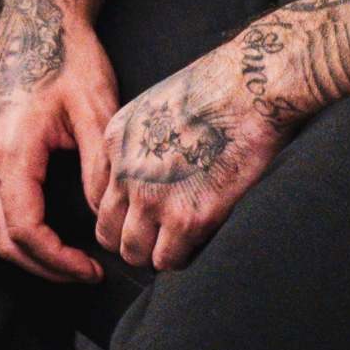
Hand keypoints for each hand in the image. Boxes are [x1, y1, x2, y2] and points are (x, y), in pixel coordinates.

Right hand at [0, 0, 119, 282]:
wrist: (37, 14)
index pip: (27, 231)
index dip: (60, 261)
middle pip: (3, 241)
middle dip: (45, 267)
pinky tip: (49, 235)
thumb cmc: (70, 55)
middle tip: (86, 273)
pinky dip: (14, 233)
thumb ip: (100, 169)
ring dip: (27, 255)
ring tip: (69, 261)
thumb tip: (104, 218)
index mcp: (11, 151)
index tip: (92, 269)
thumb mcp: (97, 111)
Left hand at [95, 40, 297, 271]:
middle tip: (158, 240)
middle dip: (132, 242)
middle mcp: (126, 173)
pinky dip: (181, 259)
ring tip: (178, 245)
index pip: (98, 199)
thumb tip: (150, 176)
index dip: (121, 215)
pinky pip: (169, 260)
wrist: (251, 89)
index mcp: (115, 142)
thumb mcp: (156, 106)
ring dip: (154, 255)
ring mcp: (154, 198)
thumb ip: (141, 143)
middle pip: (109, 233)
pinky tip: (198, 243)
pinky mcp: (188, 218)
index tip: (142, 217)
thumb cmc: (217, 90)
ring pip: (135, 253)